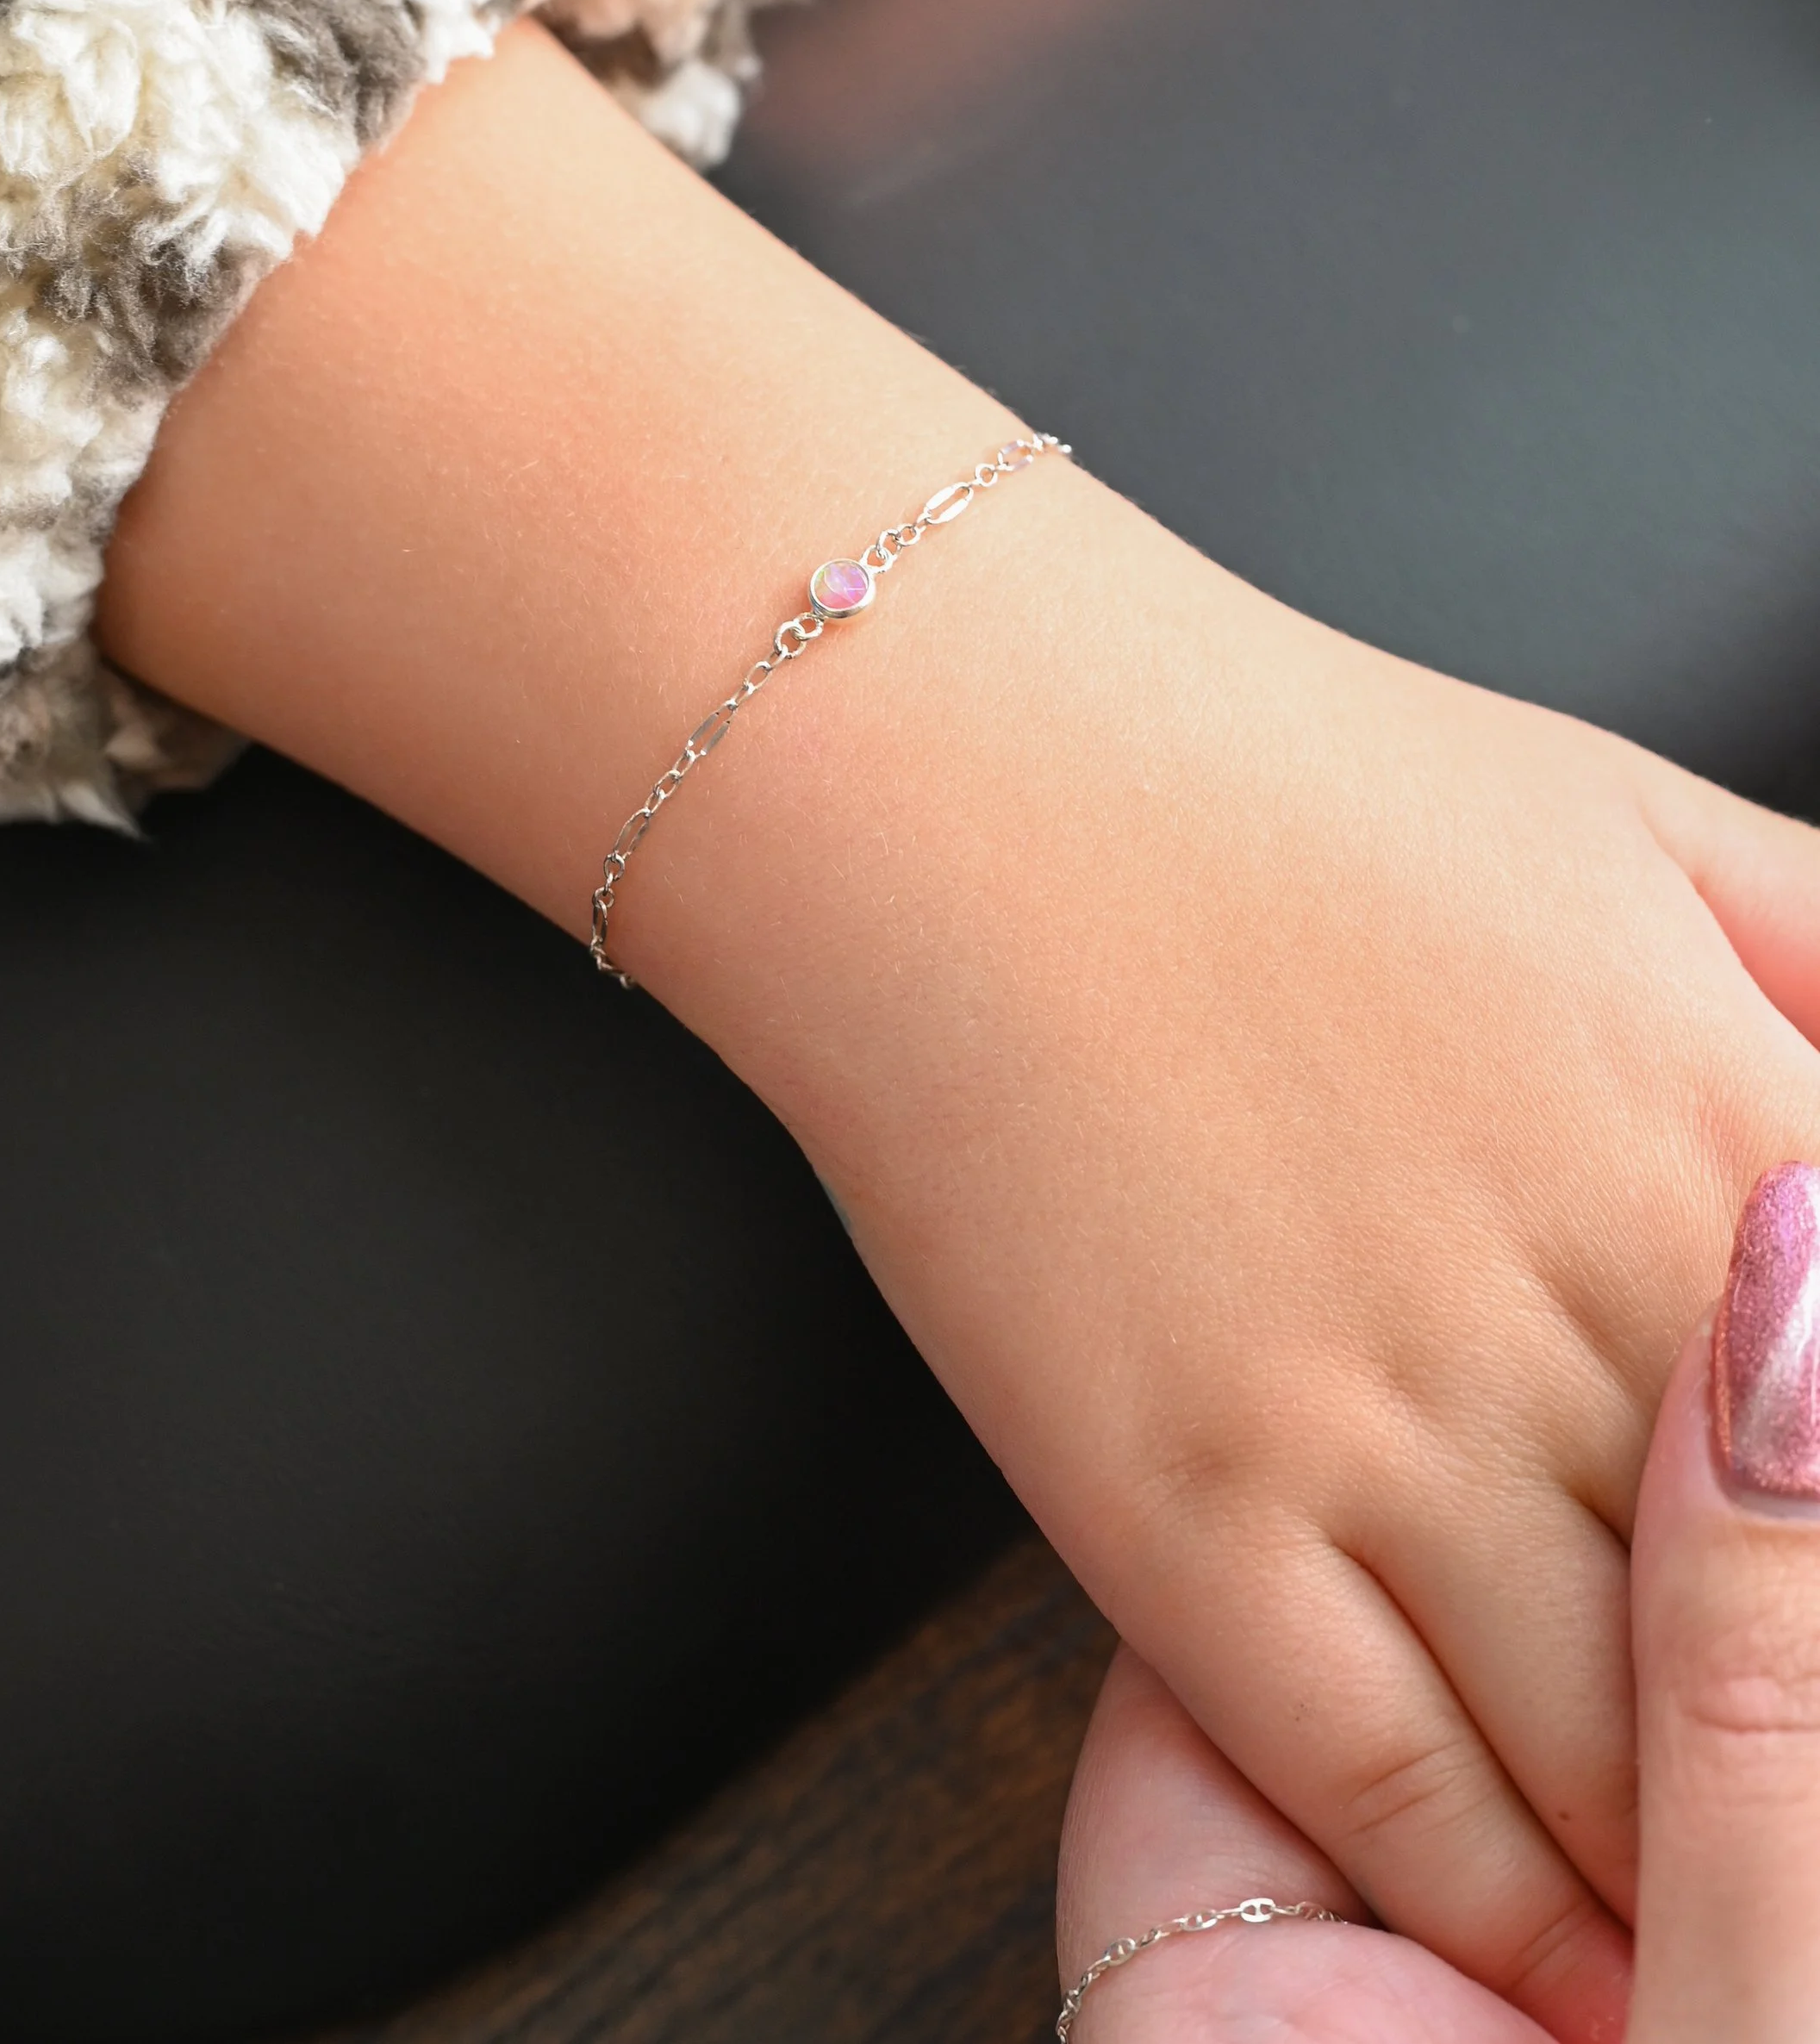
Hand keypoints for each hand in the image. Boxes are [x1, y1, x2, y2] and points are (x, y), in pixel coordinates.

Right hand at [106, 26, 1819, 2041]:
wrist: (976, 785)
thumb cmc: (1304, 789)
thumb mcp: (1675, 829)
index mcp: (1730, 1142)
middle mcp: (1582, 1313)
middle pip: (1771, 1648)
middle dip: (1797, 1761)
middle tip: (1789, 1844)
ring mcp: (1376, 1425)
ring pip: (1611, 1759)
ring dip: (1676, 1865)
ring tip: (1702, 1928)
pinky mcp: (1184, 1506)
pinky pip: (1384, 1776)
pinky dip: (1490, 1896)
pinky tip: (1542, 1933)